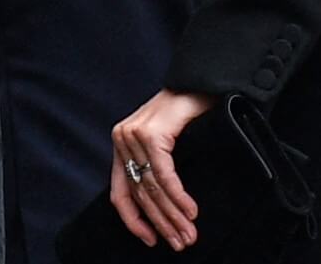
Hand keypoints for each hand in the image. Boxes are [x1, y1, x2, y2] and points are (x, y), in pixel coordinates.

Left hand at [111, 88, 216, 250]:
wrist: (200, 78)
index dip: (134, 222)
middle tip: (181, 242)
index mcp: (121, 143)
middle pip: (140, 194)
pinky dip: (179, 197)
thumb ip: (154, 165)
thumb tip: (160, 207)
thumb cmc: (186, 108)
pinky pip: (165, 175)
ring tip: (188, 233)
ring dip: (173, 215)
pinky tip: (190, 210)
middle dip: (162, 224)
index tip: (150, 240)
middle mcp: (122, 139)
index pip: (120, 194)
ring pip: (152, 188)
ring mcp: (134, 135)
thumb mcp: (163, 139)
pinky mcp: (152, 134)